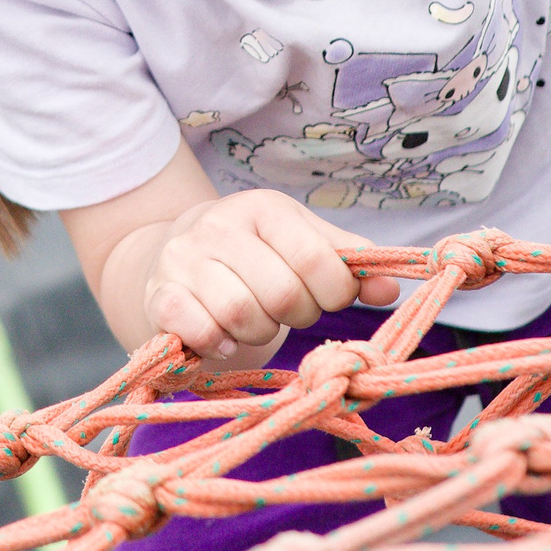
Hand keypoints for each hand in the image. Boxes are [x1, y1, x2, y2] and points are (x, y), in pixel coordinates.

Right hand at [137, 189, 399, 368]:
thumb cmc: (256, 253)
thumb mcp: (303, 243)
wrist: (176, 253)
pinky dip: (220, 343)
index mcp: (263, 207)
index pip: (316, 259)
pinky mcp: (160, 295)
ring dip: (260, 332)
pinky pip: (201, 331)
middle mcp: (219, 226)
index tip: (328, 297)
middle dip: (297, 315)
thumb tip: (390, 290)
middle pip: (282, 294)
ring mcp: (183, 259)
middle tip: (288, 311)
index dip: (334, 292)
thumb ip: (349, 264)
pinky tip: (224, 337)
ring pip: (243, 315)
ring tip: (257, 320)